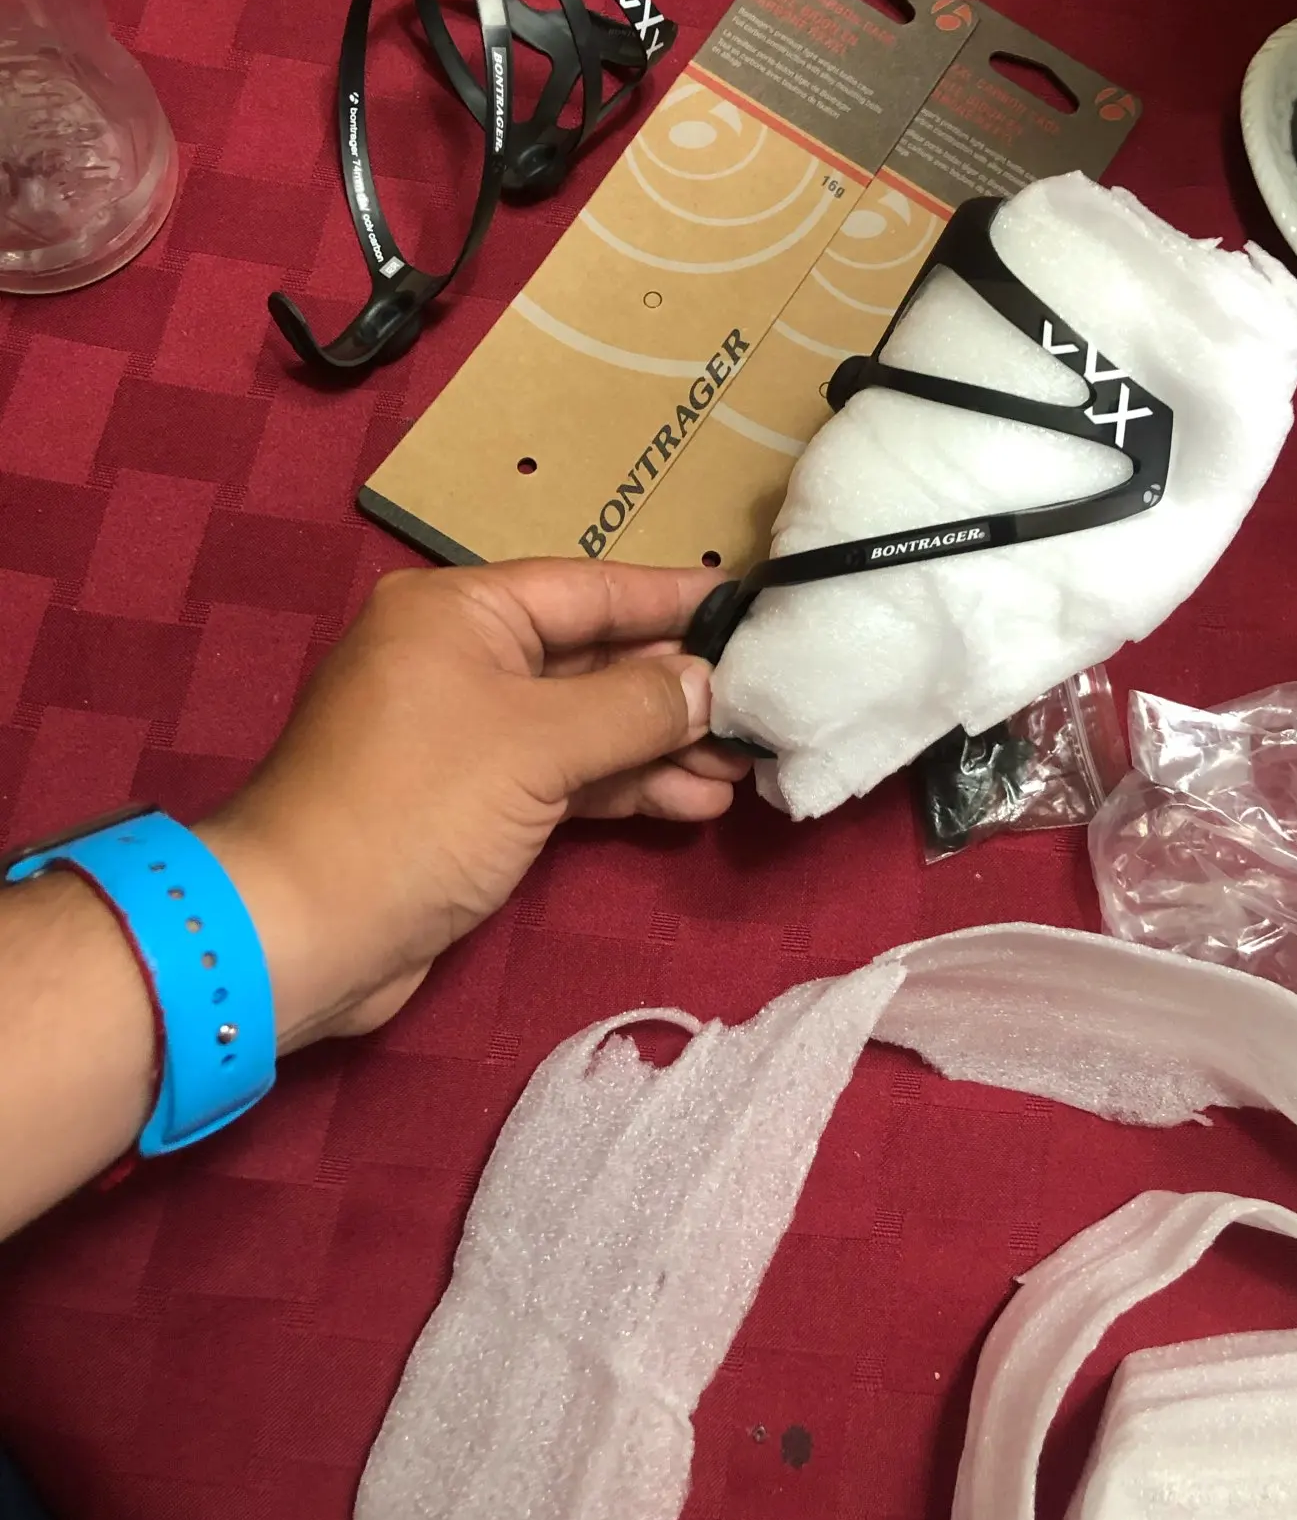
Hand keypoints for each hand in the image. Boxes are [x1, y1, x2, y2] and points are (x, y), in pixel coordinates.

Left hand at [197, 559, 745, 1049]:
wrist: (305, 931)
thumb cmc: (417, 808)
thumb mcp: (537, 744)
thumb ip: (635, 705)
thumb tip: (708, 682)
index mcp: (460, 610)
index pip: (591, 588)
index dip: (674, 599)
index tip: (754, 606)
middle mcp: (461, 657)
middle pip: (592, 656)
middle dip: (678, 687)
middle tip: (766, 706)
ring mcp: (466, 732)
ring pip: (585, 723)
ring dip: (662, 745)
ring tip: (744, 768)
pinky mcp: (473, 801)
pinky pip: (566, 775)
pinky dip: (624, 785)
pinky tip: (694, 802)